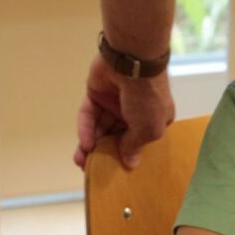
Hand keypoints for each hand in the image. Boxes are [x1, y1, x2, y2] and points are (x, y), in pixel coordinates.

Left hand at [74, 54, 174, 168]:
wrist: (132, 63)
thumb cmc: (149, 98)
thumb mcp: (148, 129)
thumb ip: (135, 146)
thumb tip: (130, 163)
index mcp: (153, 119)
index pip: (138, 140)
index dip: (127, 155)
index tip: (116, 170)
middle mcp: (134, 111)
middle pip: (116, 136)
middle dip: (105, 152)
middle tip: (92, 169)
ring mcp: (114, 102)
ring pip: (100, 127)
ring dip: (91, 144)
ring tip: (82, 161)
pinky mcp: (96, 94)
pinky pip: (89, 115)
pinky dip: (86, 129)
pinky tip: (85, 143)